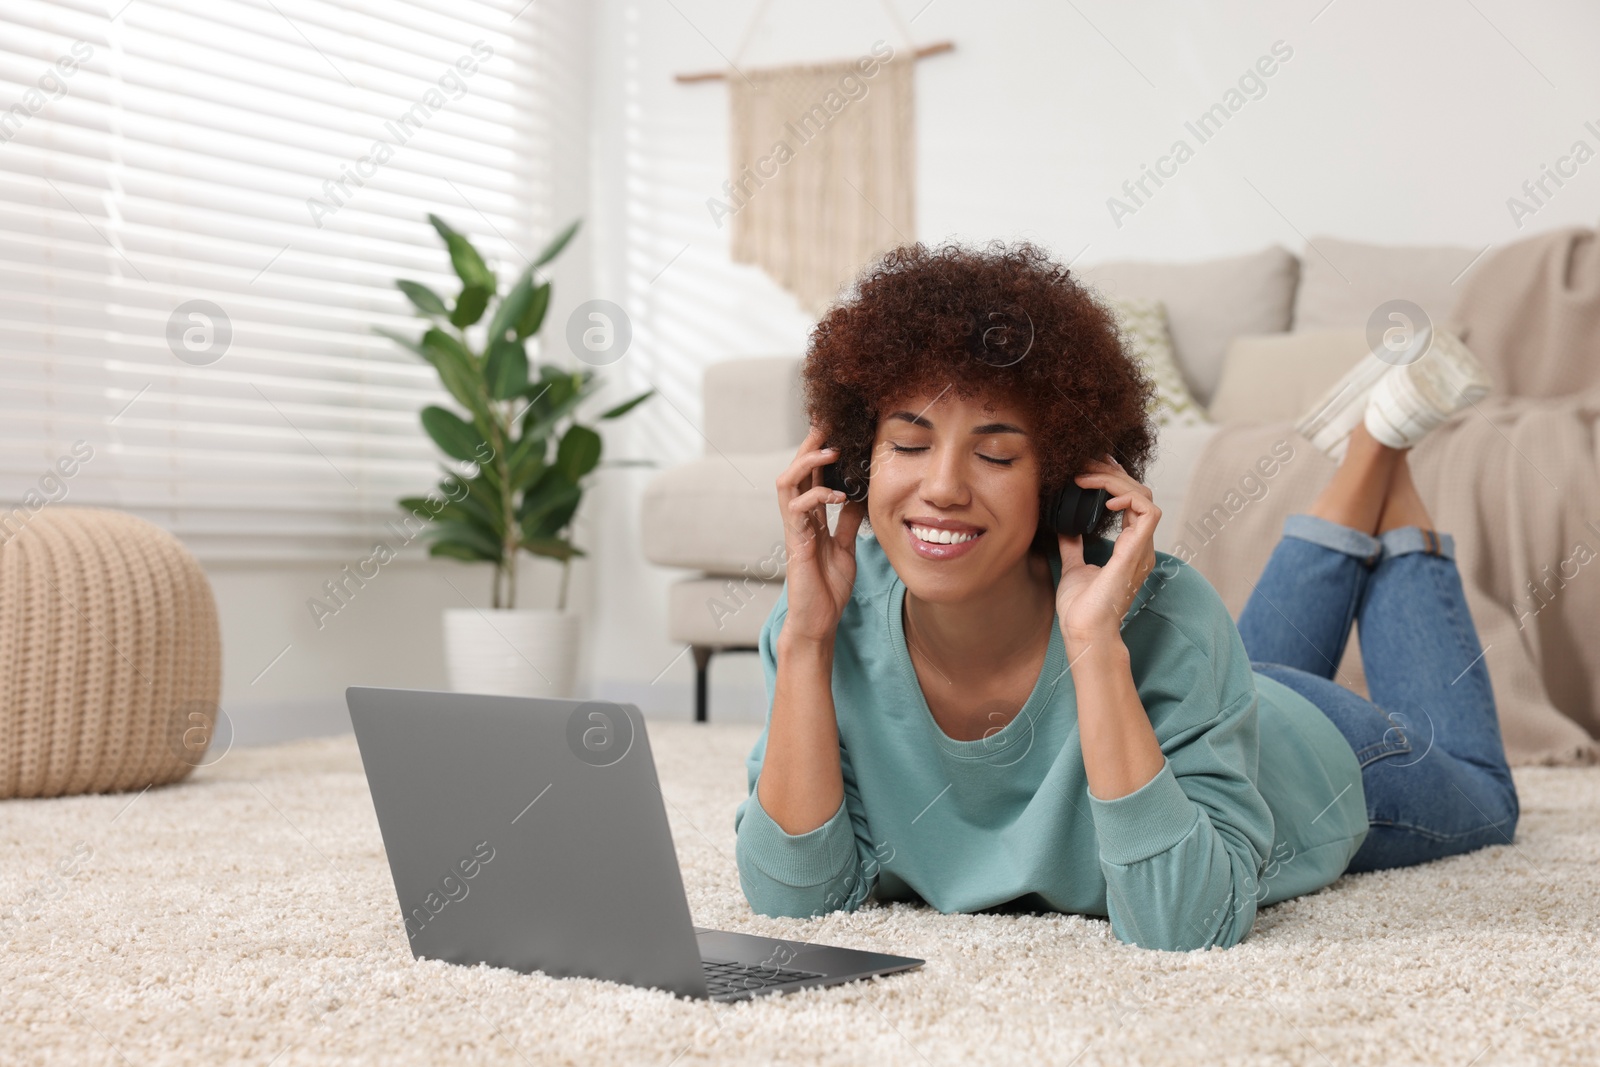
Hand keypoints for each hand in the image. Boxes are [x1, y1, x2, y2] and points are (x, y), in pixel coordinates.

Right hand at [776, 427, 867, 644]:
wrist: (819, 620)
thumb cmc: (827, 586)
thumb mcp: (845, 547)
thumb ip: (848, 521)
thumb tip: (859, 496)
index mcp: (811, 517)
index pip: (812, 474)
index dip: (820, 449)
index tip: (836, 427)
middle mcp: (798, 518)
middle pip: (796, 469)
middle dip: (810, 444)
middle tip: (828, 423)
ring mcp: (794, 529)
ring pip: (787, 483)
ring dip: (807, 463)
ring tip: (831, 451)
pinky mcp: (795, 544)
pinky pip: (797, 511)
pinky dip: (815, 497)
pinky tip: (836, 495)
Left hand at [1055, 455, 1159, 645]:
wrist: (1083, 632)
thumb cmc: (1080, 609)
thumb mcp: (1073, 567)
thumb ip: (1073, 545)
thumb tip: (1066, 525)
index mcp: (1129, 548)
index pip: (1132, 502)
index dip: (1114, 480)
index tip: (1089, 469)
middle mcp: (1139, 545)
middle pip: (1139, 493)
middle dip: (1112, 473)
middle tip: (1084, 464)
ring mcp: (1141, 548)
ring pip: (1144, 496)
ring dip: (1116, 480)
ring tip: (1087, 476)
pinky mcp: (1136, 552)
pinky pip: (1148, 511)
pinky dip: (1129, 497)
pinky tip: (1106, 499)